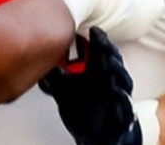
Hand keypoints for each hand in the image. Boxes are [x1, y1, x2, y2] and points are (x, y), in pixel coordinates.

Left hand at [40, 27, 141, 144]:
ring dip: (118, 71)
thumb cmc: (83, 113)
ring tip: (109, 61)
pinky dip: (123, 103)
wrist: (94, 139)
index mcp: (99, 75)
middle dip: (109, 51)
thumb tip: (38, 62)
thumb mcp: (64, 93)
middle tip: (101, 41)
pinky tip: (118, 95)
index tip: (93, 30)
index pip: (102, 54)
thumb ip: (54, 78)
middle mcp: (111, 84)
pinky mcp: (123, 119)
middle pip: (114, 63)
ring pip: (124, 83)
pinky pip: (126, 110)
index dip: (100, 41)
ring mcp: (119, 101)